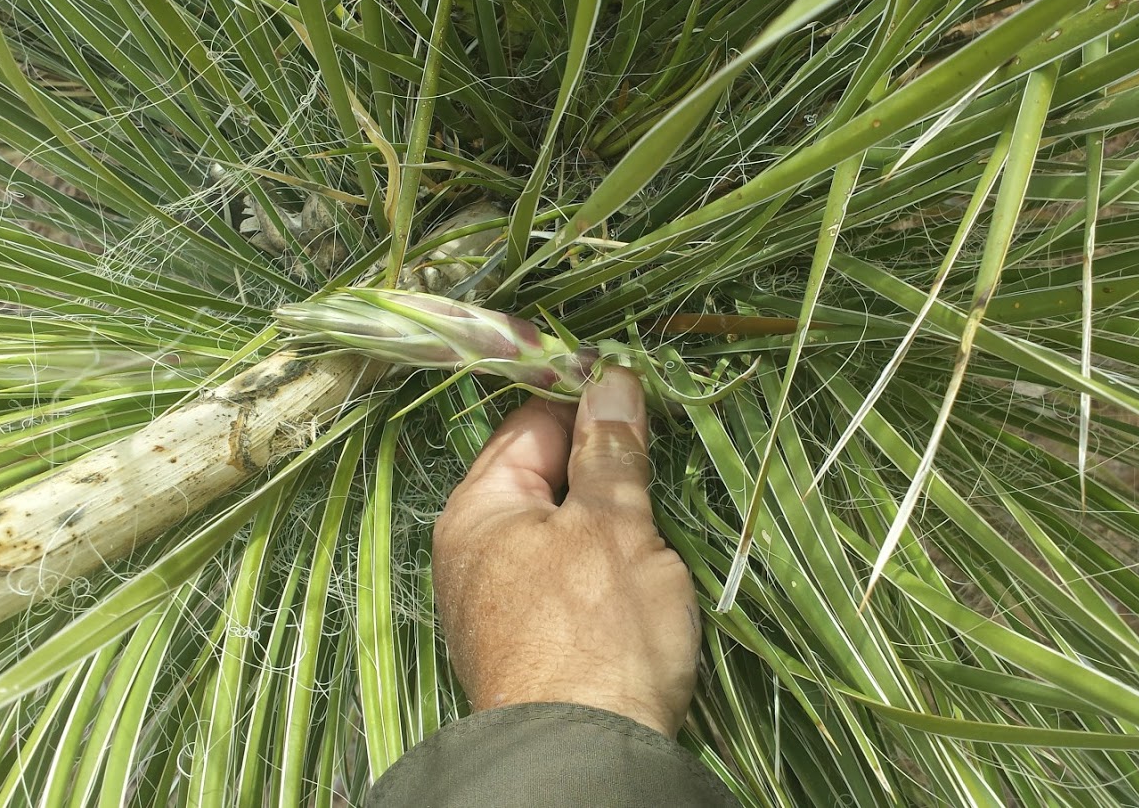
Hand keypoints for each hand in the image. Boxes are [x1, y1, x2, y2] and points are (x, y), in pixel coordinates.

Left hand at [433, 367, 700, 736]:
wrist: (585, 759)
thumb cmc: (597, 632)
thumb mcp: (615, 525)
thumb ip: (611, 451)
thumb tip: (610, 379)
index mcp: (478, 509)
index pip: (531, 422)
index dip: (586, 401)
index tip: (643, 391)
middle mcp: (474, 550)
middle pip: (544, 476)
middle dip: (603, 464)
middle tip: (664, 456)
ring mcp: (499, 601)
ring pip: (562, 529)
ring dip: (611, 518)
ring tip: (661, 515)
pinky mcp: (531, 642)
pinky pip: (567, 577)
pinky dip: (604, 564)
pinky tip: (642, 572)